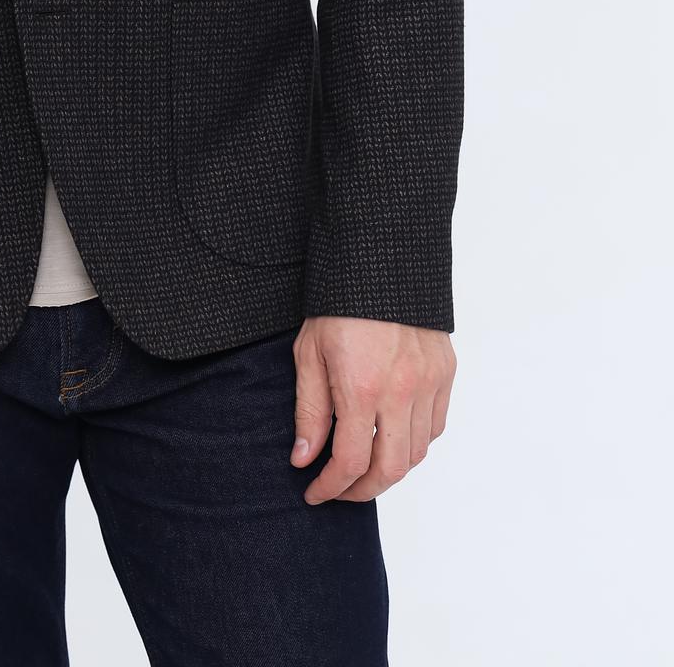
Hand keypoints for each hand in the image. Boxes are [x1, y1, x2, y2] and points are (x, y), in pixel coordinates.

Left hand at [290, 316, 455, 503]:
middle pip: (391, 469)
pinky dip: (416, 443)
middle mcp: (402, 391)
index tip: (315, 492)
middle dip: (363, 490)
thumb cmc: (338, 303)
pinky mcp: (445, 372)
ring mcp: (429, 382)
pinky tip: (393, 438)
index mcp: (362, 387)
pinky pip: (436, 426)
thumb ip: (310, 411)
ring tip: (364, 467)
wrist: (380, 259)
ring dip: (391, 469)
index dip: (331, 487)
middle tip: (340, 490)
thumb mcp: (309, 353)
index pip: (351, 462)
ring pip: (418, 452)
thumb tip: (305, 459)